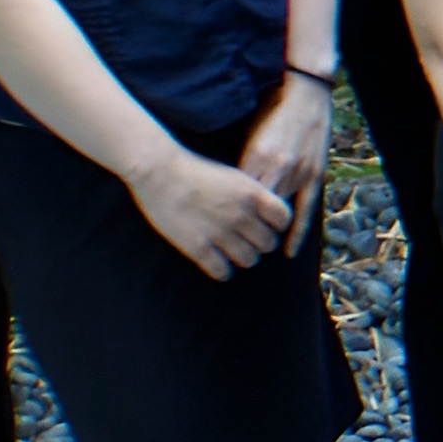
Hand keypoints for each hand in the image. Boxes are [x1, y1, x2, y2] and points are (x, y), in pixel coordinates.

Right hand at [128, 141, 294, 280]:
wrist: (158, 170)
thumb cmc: (195, 170)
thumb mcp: (233, 176)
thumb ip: (252, 195)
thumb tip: (268, 216)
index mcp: (252, 193)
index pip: (284, 219)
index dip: (276, 224)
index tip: (265, 223)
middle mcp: (241, 214)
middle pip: (268, 244)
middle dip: (259, 242)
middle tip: (246, 239)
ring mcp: (220, 232)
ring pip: (249, 260)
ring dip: (242, 257)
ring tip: (231, 251)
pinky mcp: (198, 247)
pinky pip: (222, 271)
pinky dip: (222, 270)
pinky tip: (215, 262)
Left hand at [239, 70, 333, 248]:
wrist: (306, 95)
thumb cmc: (272, 110)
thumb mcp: (249, 133)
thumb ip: (242, 160)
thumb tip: (227, 186)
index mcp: (256, 156)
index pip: (236, 195)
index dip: (224, 213)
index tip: (212, 225)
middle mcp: (277, 168)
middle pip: (254, 209)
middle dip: (242, 226)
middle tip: (228, 243)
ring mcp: (298, 174)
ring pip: (277, 212)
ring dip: (264, 230)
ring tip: (250, 249)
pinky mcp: (314, 176)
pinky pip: (305, 211)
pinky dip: (296, 233)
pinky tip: (287, 251)